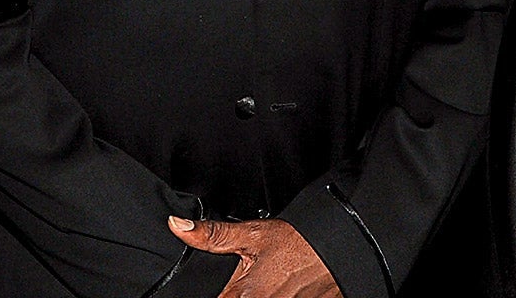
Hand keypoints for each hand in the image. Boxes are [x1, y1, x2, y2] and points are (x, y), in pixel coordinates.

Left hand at [169, 215, 342, 297]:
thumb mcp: (251, 233)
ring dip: (257, 291)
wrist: (338, 250)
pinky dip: (276, 294)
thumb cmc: (297, 243)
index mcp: (247, 296)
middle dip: (238, 291)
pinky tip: (279, 284)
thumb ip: (213, 236)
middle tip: (252, 275)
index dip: (218, 292)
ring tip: (268, 277)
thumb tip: (178, 226)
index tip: (234, 279)